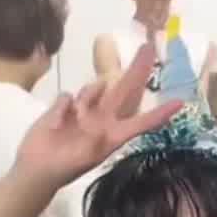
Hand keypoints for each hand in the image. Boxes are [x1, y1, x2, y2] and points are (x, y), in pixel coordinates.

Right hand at [17, 44, 182, 185]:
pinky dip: (62, 108)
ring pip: (93, 88)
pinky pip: (68, 96)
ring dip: (87, 97)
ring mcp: (84, 111)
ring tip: (75, 118)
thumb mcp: (87, 155)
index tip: (180, 104)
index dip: (160, 114)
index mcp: (114, 134)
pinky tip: (55, 124)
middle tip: (148, 48)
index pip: (142, 122)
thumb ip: (97, 136)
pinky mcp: (65, 107)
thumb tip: (100, 118)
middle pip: (124, 90)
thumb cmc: (65, 167)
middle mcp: (103, 119)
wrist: (37, 168)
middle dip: (137, 70)